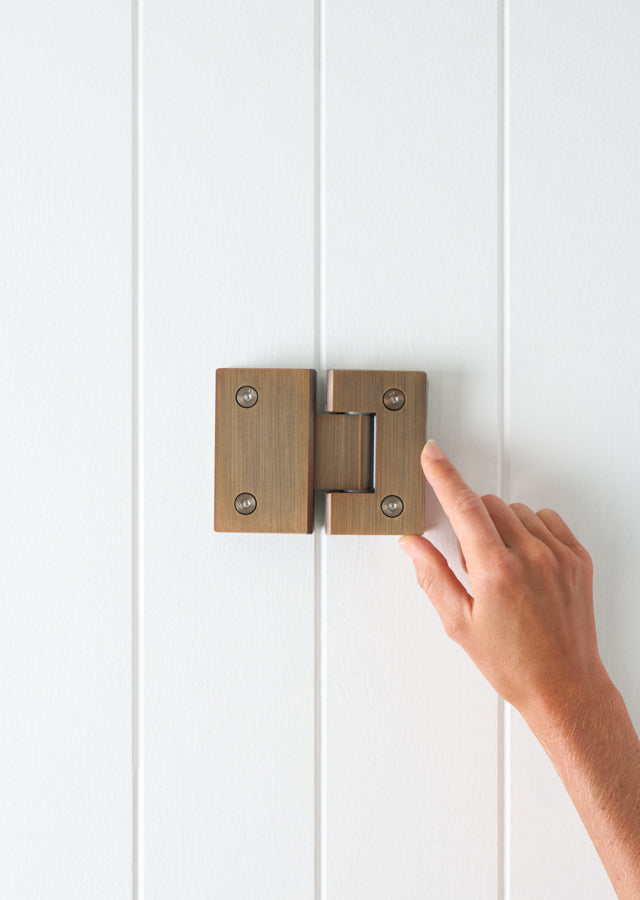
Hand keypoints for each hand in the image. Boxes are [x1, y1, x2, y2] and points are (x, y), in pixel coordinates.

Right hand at [398, 440, 610, 726]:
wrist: (565, 687)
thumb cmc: (513, 663)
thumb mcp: (459, 623)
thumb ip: (432, 575)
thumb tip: (411, 543)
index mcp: (495, 571)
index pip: (462, 505)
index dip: (442, 474)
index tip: (431, 454)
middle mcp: (530, 556)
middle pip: (487, 504)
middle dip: (470, 521)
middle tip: (472, 563)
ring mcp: (558, 555)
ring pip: (515, 510)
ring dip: (500, 526)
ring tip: (501, 569)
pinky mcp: (578, 558)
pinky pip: (546, 520)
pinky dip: (529, 531)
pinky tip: (524, 562)